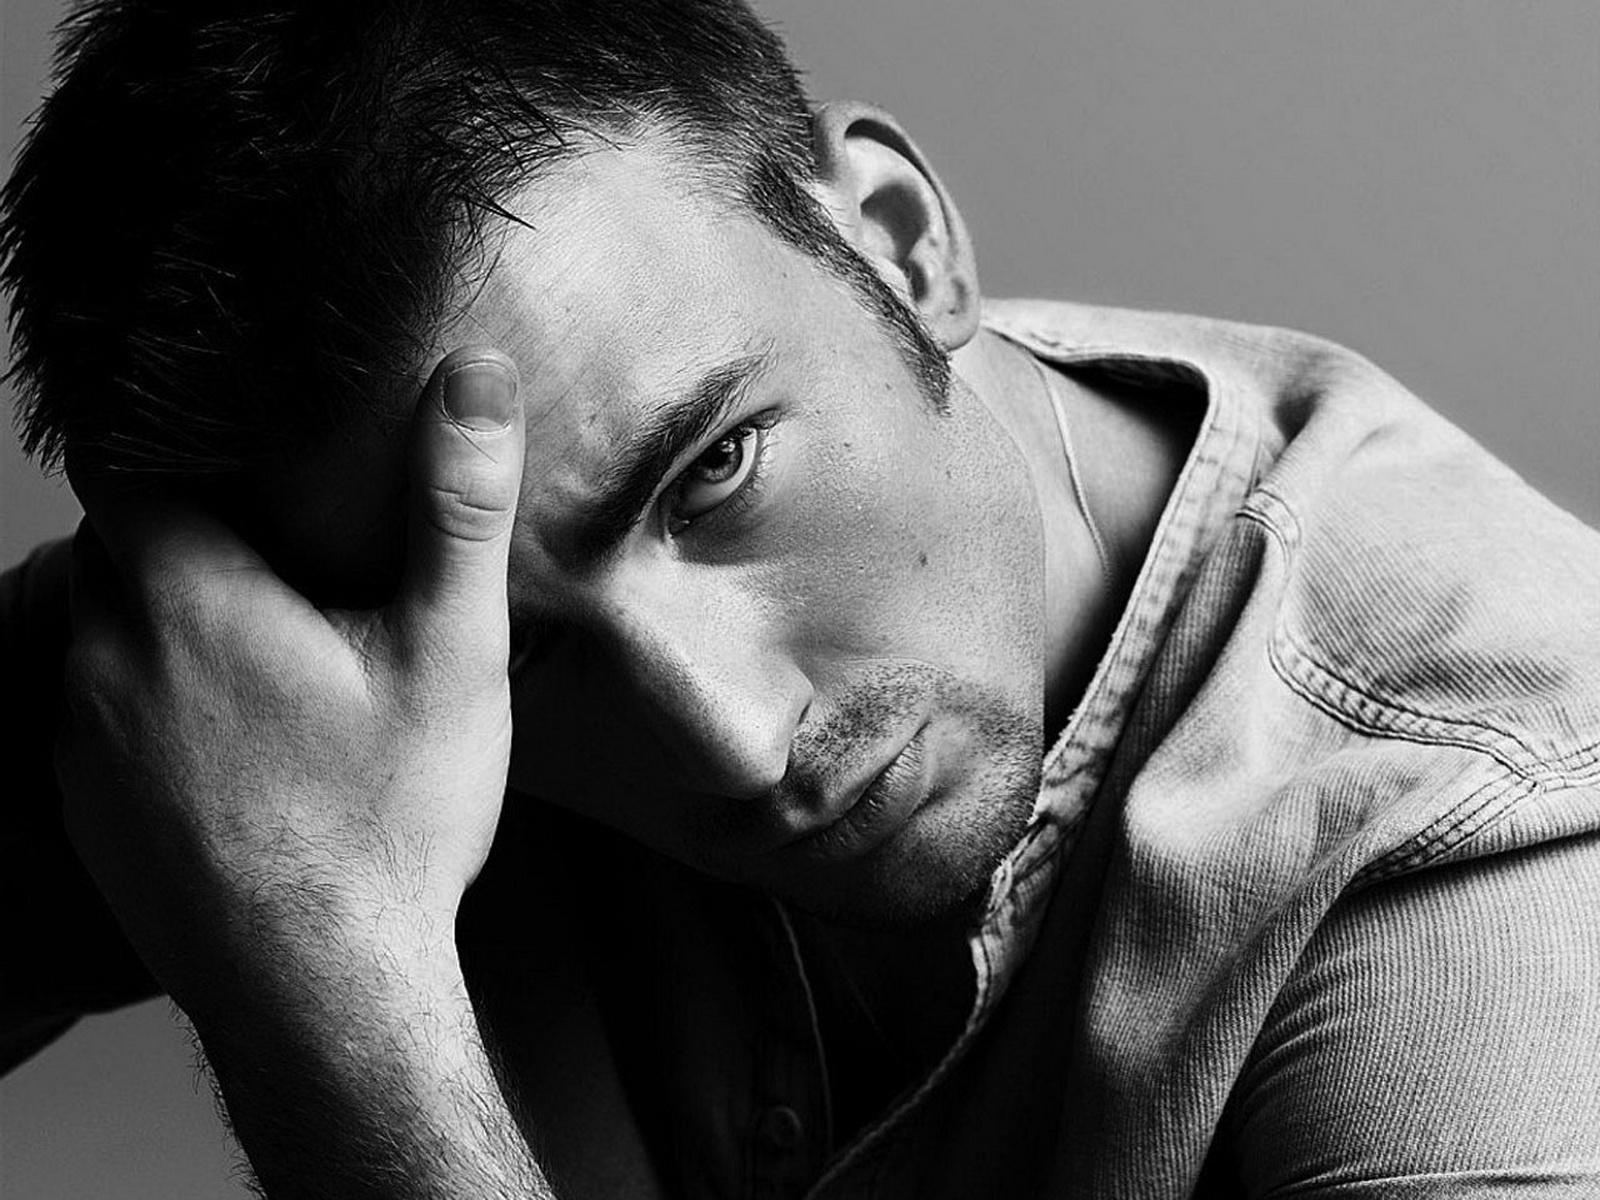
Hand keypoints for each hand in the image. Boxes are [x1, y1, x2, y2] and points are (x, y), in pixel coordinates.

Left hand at [55, 348, 523, 1016]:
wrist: (325, 992)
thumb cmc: (389, 825)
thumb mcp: (451, 657)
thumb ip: (455, 509)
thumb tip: (476, 380)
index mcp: (185, 598)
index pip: (125, 460)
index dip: (183, 443)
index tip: (254, 461)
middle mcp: (103, 656)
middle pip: (121, 543)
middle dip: (195, 534)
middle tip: (292, 558)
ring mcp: (76, 737)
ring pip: (106, 627)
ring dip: (173, 620)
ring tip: (273, 649)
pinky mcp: (77, 803)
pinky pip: (98, 707)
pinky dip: (154, 697)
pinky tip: (241, 738)